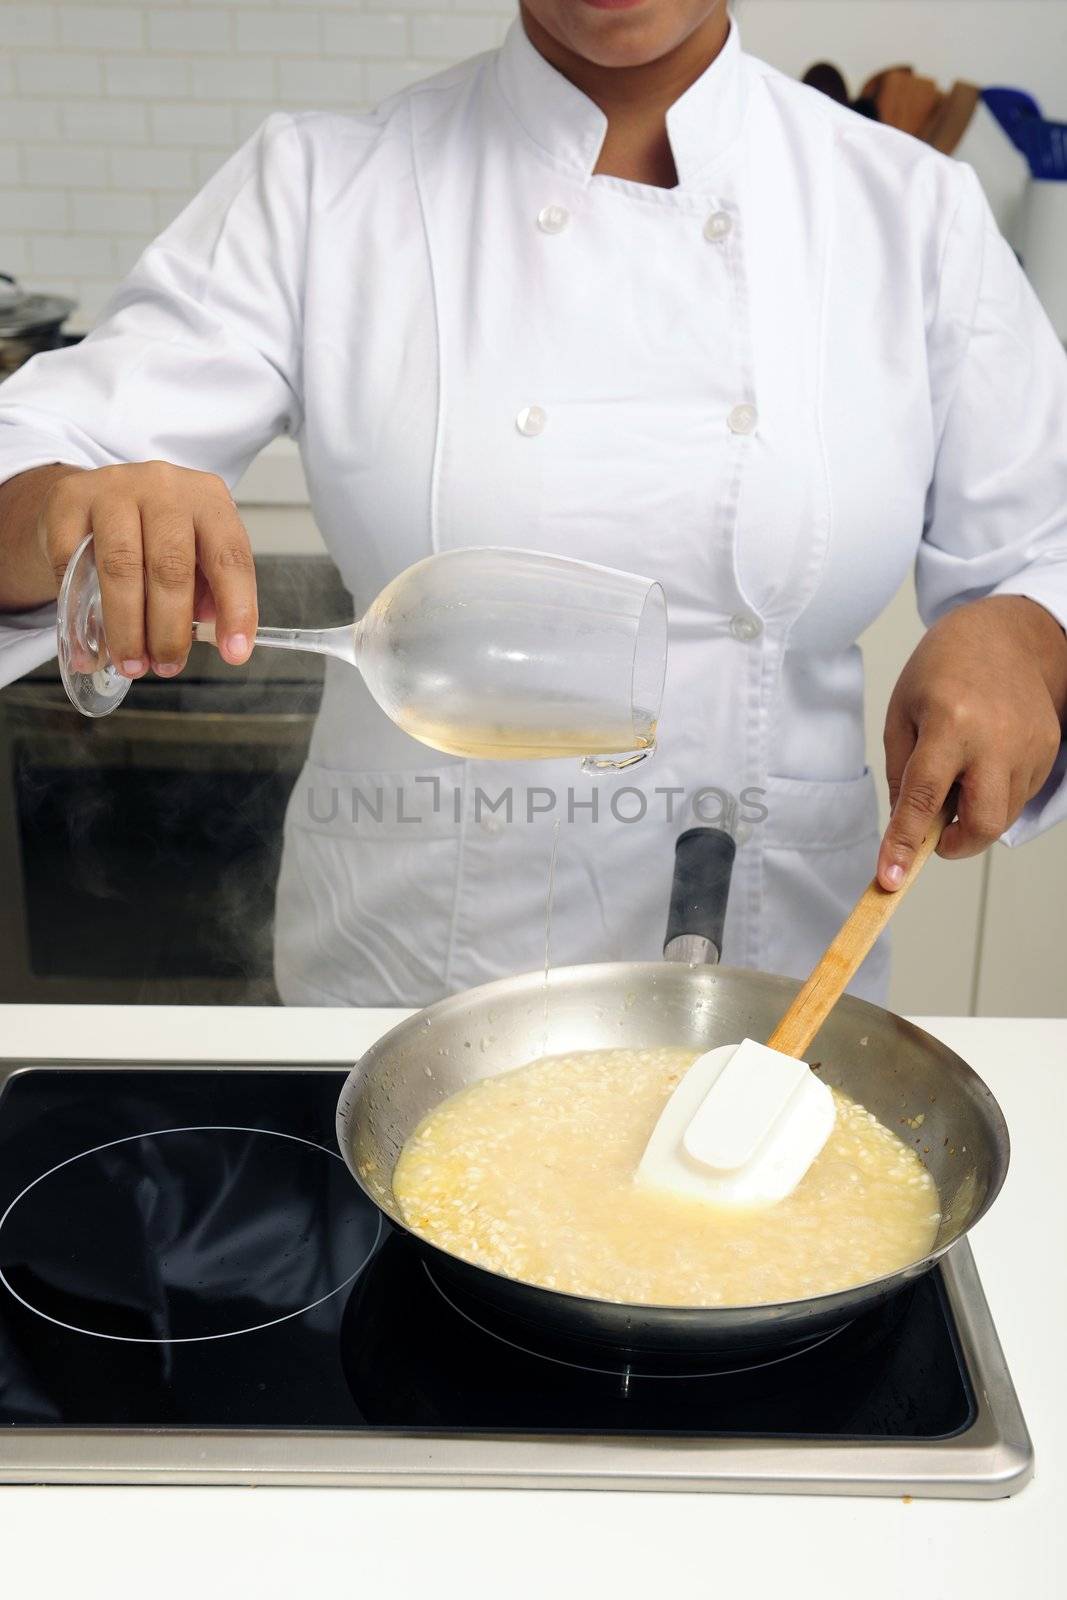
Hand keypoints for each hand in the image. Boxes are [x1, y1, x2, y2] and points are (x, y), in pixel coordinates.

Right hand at [37, 461, 256, 677]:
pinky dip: (80, 613)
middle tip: (166, 666)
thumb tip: (214, 633)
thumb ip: (208, 589)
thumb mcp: (194, 551)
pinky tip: (90, 644)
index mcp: (208, 499)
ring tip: (131, 664)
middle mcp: (164, 486)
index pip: (230, 557)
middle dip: (170, 629)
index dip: (236, 608)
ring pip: (122, 568)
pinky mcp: (69, 499)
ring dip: (128, 627)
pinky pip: (73, 563)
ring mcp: (114, 488)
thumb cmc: (153, 533)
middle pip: (172, 567)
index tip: (235, 653)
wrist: (93, 497)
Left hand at [877, 595, 1066, 888]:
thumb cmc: (944, 667)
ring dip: (973, 815)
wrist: (1006, 635)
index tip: (891, 878)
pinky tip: (982, 763)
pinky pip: (1018, 796)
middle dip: (955, 845)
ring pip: (1002, 815)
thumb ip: (901, 773)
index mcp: (950, 722)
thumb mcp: (902, 712)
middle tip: (935, 835)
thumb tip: (906, 828)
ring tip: (959, 775)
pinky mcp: (1048, 750)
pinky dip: (994, 796)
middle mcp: (996, 738)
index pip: (924, 797)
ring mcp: (1030, 746)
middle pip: (982, 822)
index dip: (904, 843)